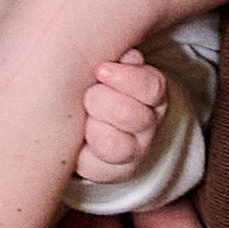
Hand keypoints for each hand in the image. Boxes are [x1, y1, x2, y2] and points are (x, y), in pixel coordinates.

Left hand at [74, 50, 166, 183]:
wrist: (77, 114)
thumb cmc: (91, 78)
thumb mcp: (104, 59)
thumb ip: (117, 55)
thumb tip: (126, 55)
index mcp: (150, 91)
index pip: (151, 87)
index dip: (126, 79)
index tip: (101, 71)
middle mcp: (147, 121)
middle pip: (133, 116)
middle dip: (102, 102)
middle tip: (89, 95)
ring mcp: (134, 149)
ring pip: (119, 146)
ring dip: (95, 128)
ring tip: (85, 118)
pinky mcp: (112, 172)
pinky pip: (100, 168)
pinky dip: (87, 155)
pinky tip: (80, 141)